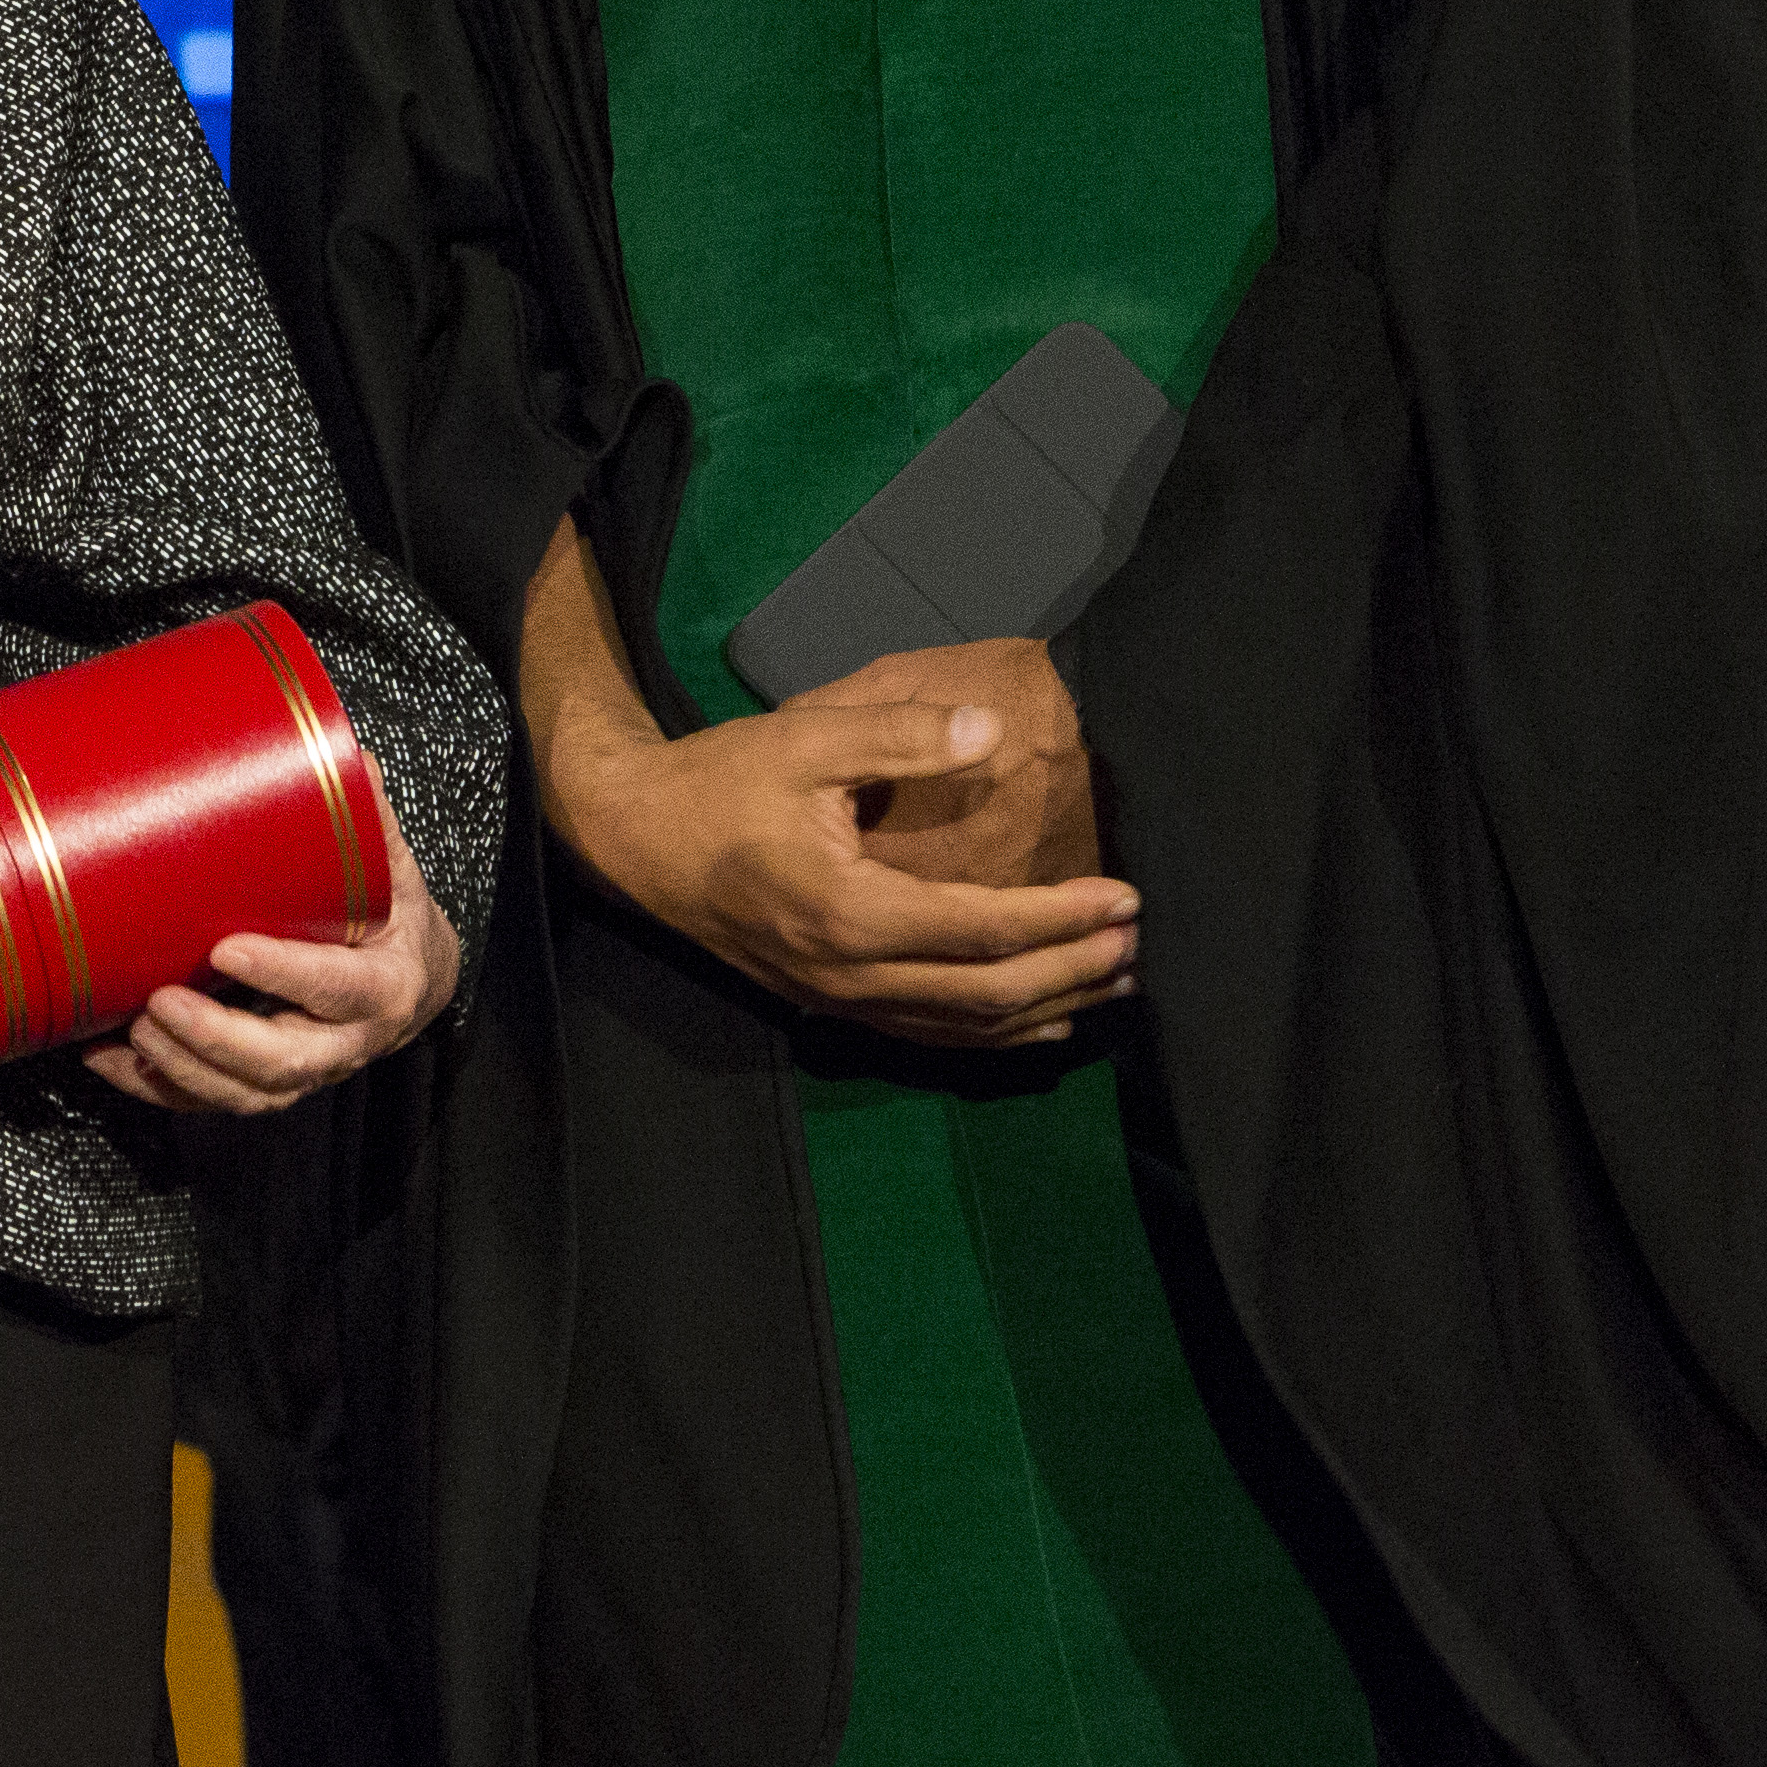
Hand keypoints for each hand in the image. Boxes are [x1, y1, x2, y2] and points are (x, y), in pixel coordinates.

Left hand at [82, 795, 460, 1117]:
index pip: (335, 988)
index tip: (227, 949)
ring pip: (243, 1093)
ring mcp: (304, 1072)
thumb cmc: (391, 916)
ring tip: (132, 1029)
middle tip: (160, 1002)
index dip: (283, 976)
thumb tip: (343, 753)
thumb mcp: (392, 867)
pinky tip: (106, 1058)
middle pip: (281, 1060)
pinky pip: (207, 1102)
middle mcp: (345, 1041)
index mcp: (382, 985)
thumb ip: (366, 817)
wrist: (412, 979)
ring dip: (181, 1069)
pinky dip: (154, 1086)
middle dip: (215, 1038)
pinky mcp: (265, 1084)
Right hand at [515, 520, 1134, 1050]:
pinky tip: (1037, 1023)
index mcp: (848, 910)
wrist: (631, 837)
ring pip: (960, 1028)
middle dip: (1071, 970)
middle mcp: (848, 972)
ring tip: (1112, 986)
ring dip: (1045, 1009)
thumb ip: (899, 737)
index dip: (1060, 919)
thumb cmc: (718, 782)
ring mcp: (835, 999)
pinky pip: (925, 1035)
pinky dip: (991, 1034)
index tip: (1125, 898)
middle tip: (1135, 944)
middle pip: (986, 994)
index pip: (981, 930)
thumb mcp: (805, 740)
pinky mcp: (825, 1004)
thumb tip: (989, 732)